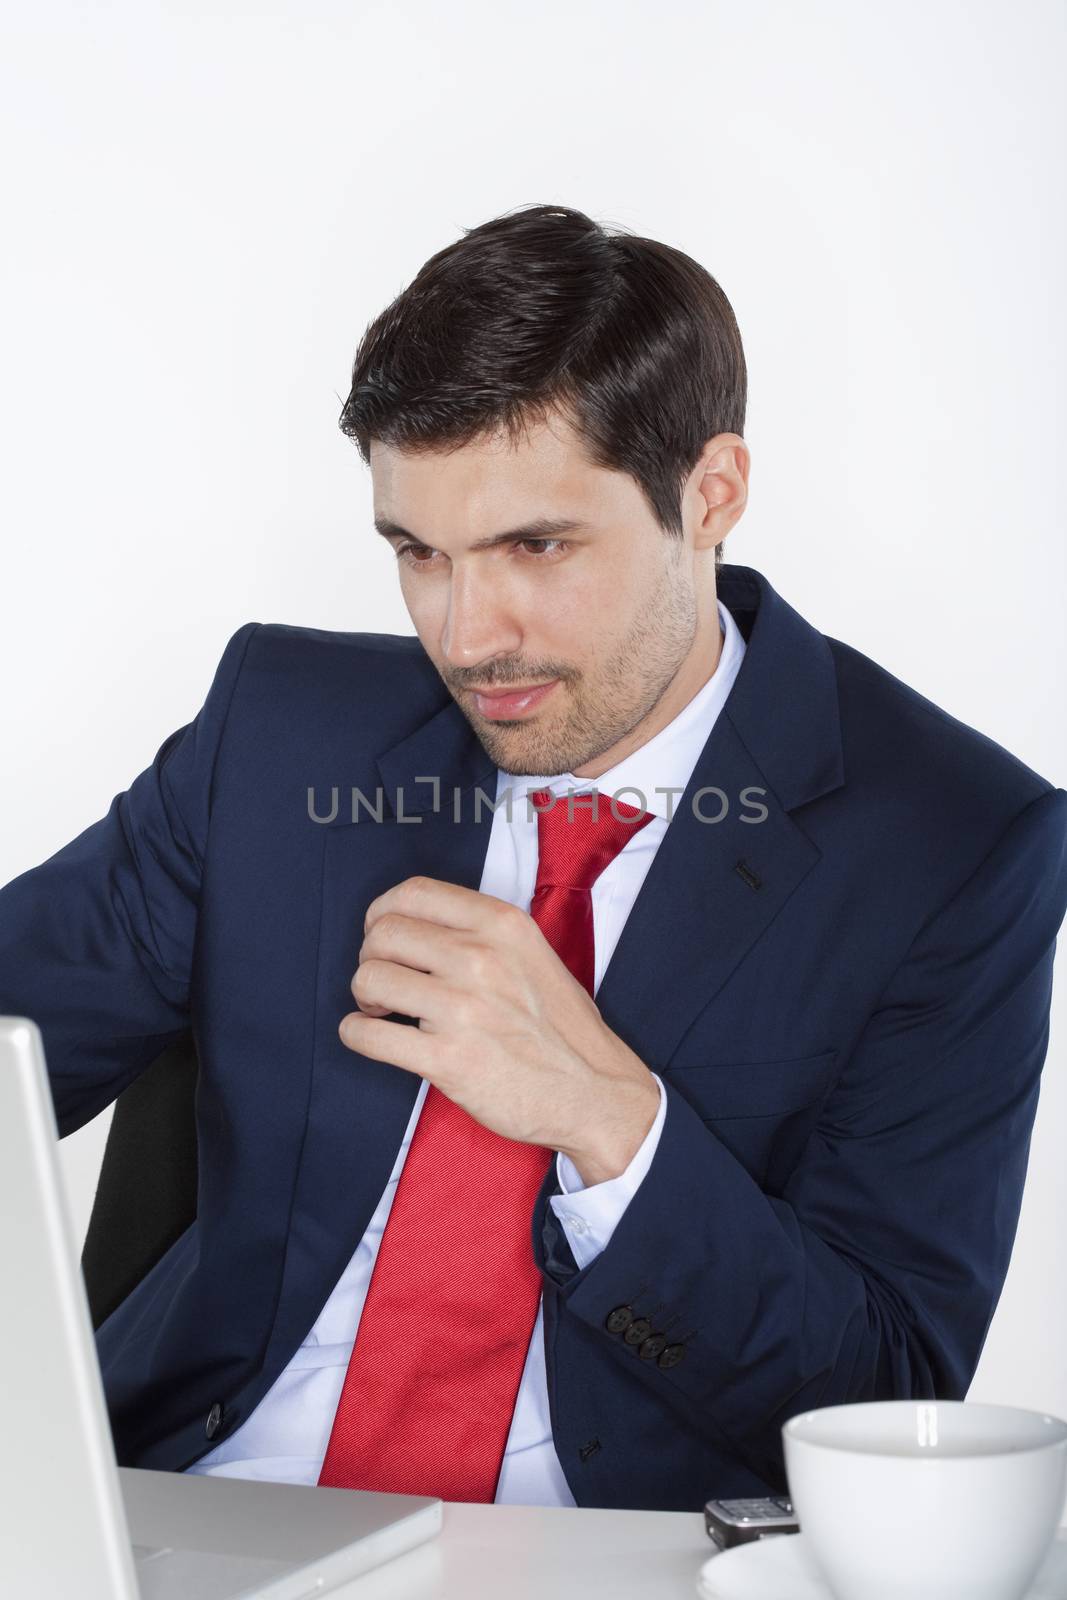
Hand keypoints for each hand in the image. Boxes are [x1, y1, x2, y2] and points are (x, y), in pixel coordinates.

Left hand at [339, 875, 659, 1181]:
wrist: (594, 1091)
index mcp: (501, 925)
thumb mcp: (532, 954)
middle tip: (383, 982)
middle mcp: (481, 958)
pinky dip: (357, 1034)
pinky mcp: (448, 1059)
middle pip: (383, 934)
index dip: (382, 912)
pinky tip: (372, 1037)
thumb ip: (481, 932)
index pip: (413, 893)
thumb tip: (415, 926)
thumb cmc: (561, 1027)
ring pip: (370, 979)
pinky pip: (368, 1035)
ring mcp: (463, 1009)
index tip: (380, 934)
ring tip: (384, 1011)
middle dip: (370, 957)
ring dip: (365, 996)